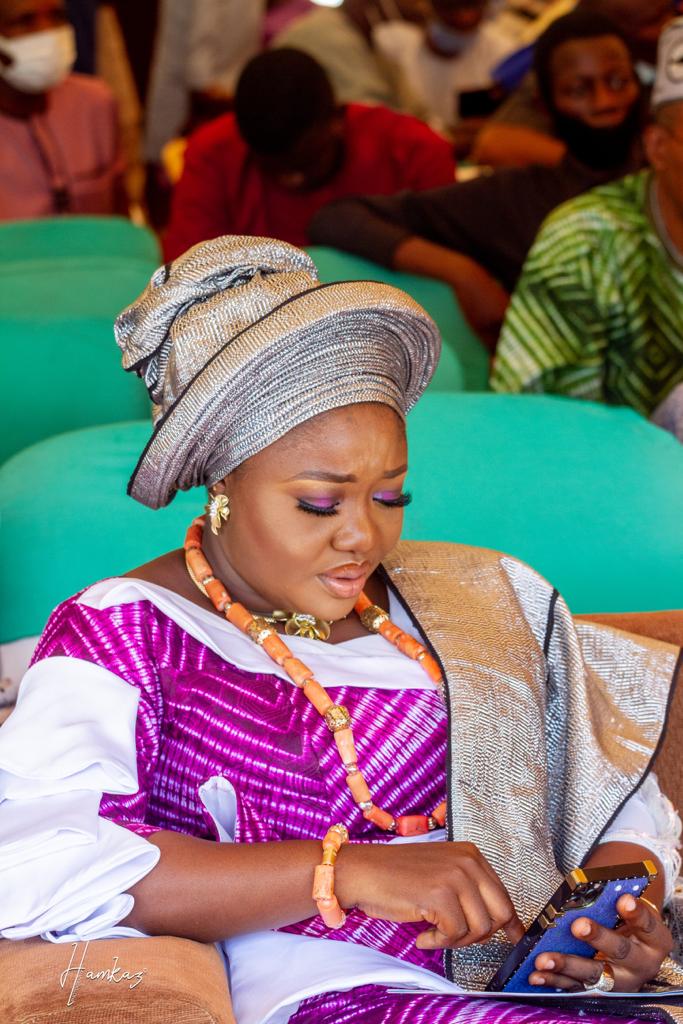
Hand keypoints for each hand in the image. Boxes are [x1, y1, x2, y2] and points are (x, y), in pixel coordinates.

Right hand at [336, 840, 523, 950]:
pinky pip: (455, 934)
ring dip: (455, 940)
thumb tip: (504, 923)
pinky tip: (423, 936)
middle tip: (456, 936)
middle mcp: (467, 861)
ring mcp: (455, 877)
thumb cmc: (396, 876)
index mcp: (471, 854)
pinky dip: (438, 942)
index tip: (514, 937)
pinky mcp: (440, 896)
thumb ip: (470, 891)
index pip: (503, 895)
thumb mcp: (441, 874)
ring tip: (434, 933)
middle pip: (500, 913)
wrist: (362, 871)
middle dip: (481, 934)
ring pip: (479, 929)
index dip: (508, 923)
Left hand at [529, 894, 673, 990]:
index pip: (648, 925)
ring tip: (544, 958)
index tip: (624, 900)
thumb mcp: (630, 911)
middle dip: (598, 938)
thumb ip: (616, 902)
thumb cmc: (628, 923)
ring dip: (567, 965)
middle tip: (578, 925)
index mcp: (655, 940)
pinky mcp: (600, 991)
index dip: (636, 913)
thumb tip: (587, 887)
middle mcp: (641, 964)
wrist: (633, 949)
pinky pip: (576, 987)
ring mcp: (620, 981)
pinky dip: (554, 981)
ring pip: (594, 974)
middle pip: (621, 951)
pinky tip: (537, 974)